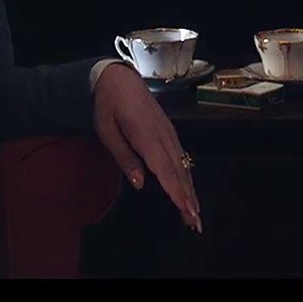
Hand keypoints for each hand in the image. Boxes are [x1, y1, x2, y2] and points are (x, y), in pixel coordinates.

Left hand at [93, 63, 202, 232]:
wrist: (118, 78)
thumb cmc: (107, 105)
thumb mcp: (107, 131)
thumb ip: (124, 157)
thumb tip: (140, 184)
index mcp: (146, 136)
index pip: (165, 169)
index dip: (177, 192)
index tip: (187, 210)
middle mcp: (163, 136)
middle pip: (179, 171)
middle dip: (189, 198)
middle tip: (195, 224)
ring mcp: (168, 133)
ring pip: (183, 165)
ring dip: (190, 190)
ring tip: (194, 214)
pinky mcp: (169, 132)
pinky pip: (181, 157)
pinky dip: (186, 176)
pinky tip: (188, 189)